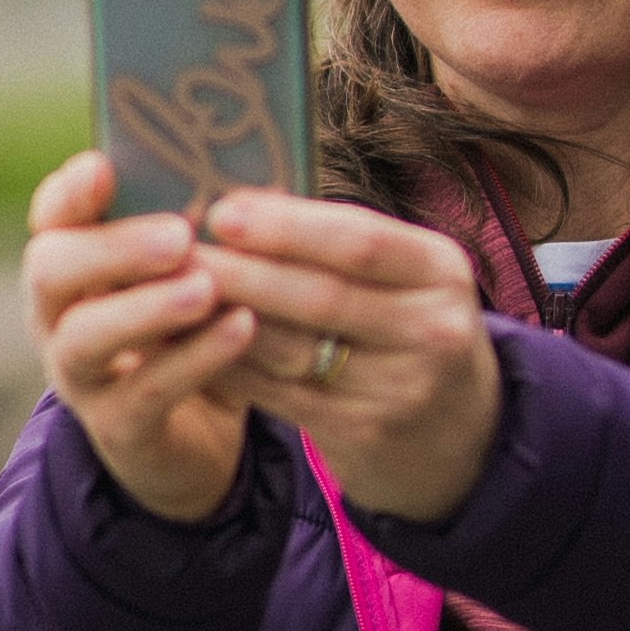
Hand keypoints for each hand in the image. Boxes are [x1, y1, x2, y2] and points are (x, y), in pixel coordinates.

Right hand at [24, 152, 265, 524]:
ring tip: (206, 287)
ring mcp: (79, 375)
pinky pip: (147, 390)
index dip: (69, 192)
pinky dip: (196, 356)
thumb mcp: (191, 269)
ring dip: (146, 307)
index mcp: (71, 261)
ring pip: (86, 337)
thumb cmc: (193, 326)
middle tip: (179, 236)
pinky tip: (242, 327)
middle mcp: (57, 315)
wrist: (198, 433)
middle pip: (50, 271)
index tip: (104, 167)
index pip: (49, 216)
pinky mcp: (117, 426)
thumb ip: (199, 225)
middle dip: (113, 249)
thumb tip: (247, 164)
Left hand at [194, 187, 502, 530]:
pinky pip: (280, 395)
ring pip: (293, 349)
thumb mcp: (405, 277)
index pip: (360, 241)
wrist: (463, 432)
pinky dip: (230, 367)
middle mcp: (432, 329)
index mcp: (440, 270)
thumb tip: (240, 197)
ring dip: (222, 322)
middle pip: (321, 296)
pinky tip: (188, 347)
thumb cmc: (408, 327)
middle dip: (241, 272)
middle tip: (175, 253)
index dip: (287, 226)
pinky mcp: (365, 434)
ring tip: (166, 296)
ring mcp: (402, 389)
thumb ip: (336, 242)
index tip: (221, 210)